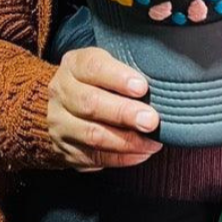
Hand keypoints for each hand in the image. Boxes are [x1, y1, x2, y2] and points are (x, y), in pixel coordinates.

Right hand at [47, 47, 162, 171]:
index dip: (118, 78)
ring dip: (126, 140)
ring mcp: (60, 124)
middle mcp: (62, 93)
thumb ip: (127, 68)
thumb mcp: (106, 63)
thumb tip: (161, 79)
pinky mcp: (65, 150)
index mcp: (74, 65)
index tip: (142, 87)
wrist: (60, 106)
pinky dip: (120, 158)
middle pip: (91, 103)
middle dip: (124, 113)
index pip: (93, 67)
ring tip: (151, 142)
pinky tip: (141, 153)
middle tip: (151, 120)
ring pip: (92, 134)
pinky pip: (93, 157)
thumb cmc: (97, 80)